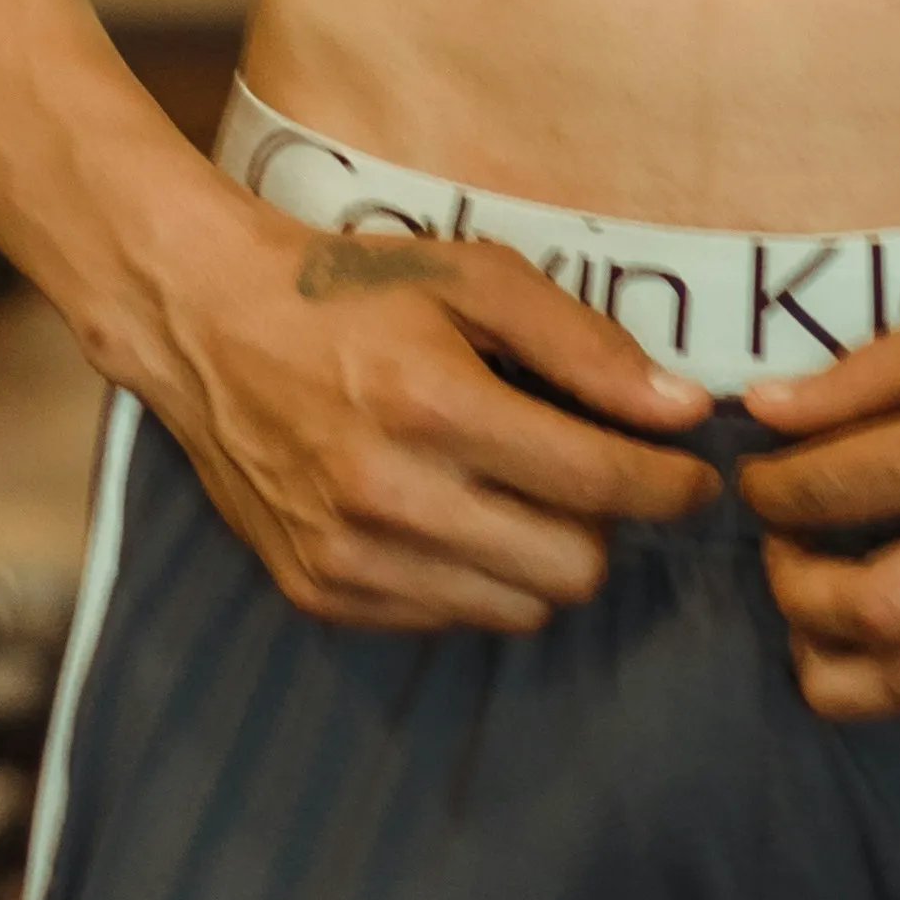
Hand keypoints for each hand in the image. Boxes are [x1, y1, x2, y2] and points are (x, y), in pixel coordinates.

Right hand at [132, 189, 714, 633]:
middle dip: (603, 525)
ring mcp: (347, 555)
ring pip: (517, 609)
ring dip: (541, 557)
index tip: (693, 477)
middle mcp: (387, 494)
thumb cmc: (351, 289)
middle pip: (571, 569)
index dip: (670, 486)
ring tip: (513, 491)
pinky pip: (449, 620)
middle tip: (586, 475)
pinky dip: (473, 578)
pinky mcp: (318, 591)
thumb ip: (586, 347)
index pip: (598, 483)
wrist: (206, 321)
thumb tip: (683, 412)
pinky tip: (449, 513)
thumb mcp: (474, 279)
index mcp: (433, 404)